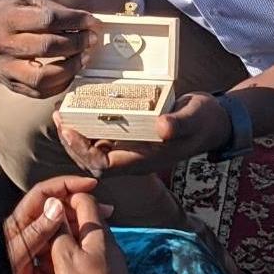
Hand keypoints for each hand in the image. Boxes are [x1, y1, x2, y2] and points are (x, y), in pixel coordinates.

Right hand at [0, 0, 101, 98]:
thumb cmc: (10, 13)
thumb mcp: (27, 1)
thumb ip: (55, 10)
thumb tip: (89, 23)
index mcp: (8, 18)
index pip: (47, 20)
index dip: (74, 21)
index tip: (90, 21)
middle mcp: (3, 45)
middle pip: (46, 47)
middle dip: (75, 43)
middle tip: (91, 39)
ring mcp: (5, 69)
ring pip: (42, 77)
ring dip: (70, 68)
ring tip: (84, 57)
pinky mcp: (10, 85)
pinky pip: (39, 92)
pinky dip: (60, 84)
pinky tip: (71, 71)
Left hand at [3, 175, 105, 273]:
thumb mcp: (17, 251)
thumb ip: (37, 230)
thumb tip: (57, 204)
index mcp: (21, 220)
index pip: (46, 192)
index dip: (67, 184)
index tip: (90, 184)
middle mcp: (29, 229)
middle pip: (58, 210)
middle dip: (81, 207)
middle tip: (106, 210)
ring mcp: (34, 246)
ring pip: (62, 232)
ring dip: (80, 230)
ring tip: (100, 233)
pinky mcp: (37, 265)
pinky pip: (58, 254)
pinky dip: (72, 253)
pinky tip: (86, 255)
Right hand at [49, 191, 137, 273]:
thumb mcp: (65, 258)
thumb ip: (60, 232)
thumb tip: (56, 208)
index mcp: (98, 233)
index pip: (85, 200)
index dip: (66, 198)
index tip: (48, 206)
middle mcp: (108, 242)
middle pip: (85, 221)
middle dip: (64, 222)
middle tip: (43, 232)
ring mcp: (111, 260)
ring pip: (85, 241)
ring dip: (67, 242)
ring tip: (47, 253)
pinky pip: (89, 258)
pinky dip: (74, 259)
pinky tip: (61, 271)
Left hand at [56, 92, 233, 176]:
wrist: (214, 122)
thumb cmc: (204, 121)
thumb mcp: (195, 118)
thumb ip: (179, 123)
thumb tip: (162, 127)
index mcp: (144, 159)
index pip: (103, 165)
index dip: (82, 151)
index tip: (69, 129)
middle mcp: (133, 157)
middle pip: (92, 160)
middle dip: (71, 143)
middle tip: (59, 117)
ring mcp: (132, 149)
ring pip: (94, 150)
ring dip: (76, 134)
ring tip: (62, 112)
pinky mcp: (132, 137)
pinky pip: (103, 137)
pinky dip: (87, 125)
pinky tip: (79, 108)